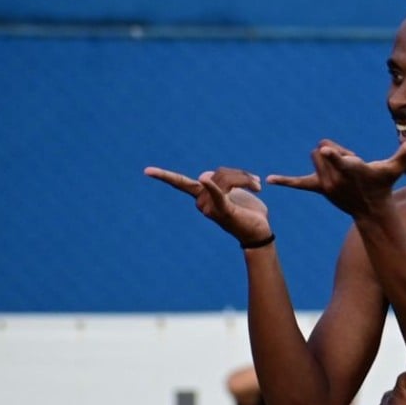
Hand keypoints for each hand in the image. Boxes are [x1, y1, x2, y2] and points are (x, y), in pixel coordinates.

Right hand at [144, 165, 271, 246]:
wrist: (259, 233)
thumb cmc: (247, 212)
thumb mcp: (235, 191)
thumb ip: (220, 181)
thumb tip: (205, 176)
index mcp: (202, 196)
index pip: (180, 183)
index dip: (164, 176)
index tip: (146, 171)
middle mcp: (202, 203)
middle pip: (218, 172)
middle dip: (239, 174)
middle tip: (256, 182)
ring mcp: (211, 208)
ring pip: (225, 178)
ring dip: (246, 178)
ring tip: (258, 187)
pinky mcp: (224, 212)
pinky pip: (218, 195)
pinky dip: (213, 188)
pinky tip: (205, 180)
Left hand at [268, 138, 405, 217]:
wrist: (371, 209)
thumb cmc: (384, 183)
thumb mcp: (396, 168)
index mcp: (354, 170)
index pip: (343, 158)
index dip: (336, 154)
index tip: (326, 151)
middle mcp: (337, 178)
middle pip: (323, 149)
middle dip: (334, 151)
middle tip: (350, 165)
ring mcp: (326, 184)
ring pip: (315, 157)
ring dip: (326, 160)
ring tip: (342, 171)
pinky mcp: (318, 188)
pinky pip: (299, 183)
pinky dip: (286, 181)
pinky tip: (269, 180)